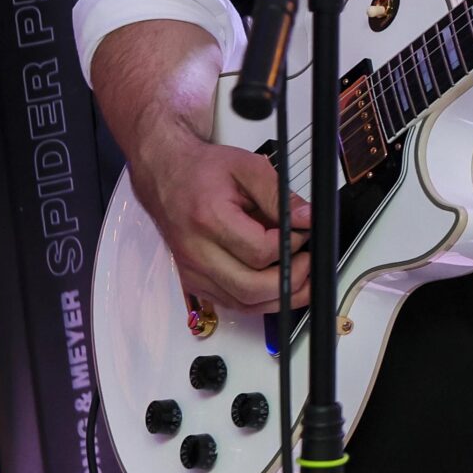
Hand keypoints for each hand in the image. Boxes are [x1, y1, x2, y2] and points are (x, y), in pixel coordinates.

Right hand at [131, 129, 311, 312]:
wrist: (165, 176)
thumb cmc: (202, 170)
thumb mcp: (248, 168)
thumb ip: (279, 195)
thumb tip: (306, 219)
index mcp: (208, 219)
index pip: (259, 252)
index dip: (290, 245)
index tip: (302, 232)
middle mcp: (196, 252)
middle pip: (251, 288)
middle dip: (290, 279)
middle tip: (307, 260)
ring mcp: (193, 271)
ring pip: (244, 303)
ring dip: (279, 295)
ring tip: (299, 272)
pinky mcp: (194, 282)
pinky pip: (233, 303)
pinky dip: (260, 299)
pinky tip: (277, 282)